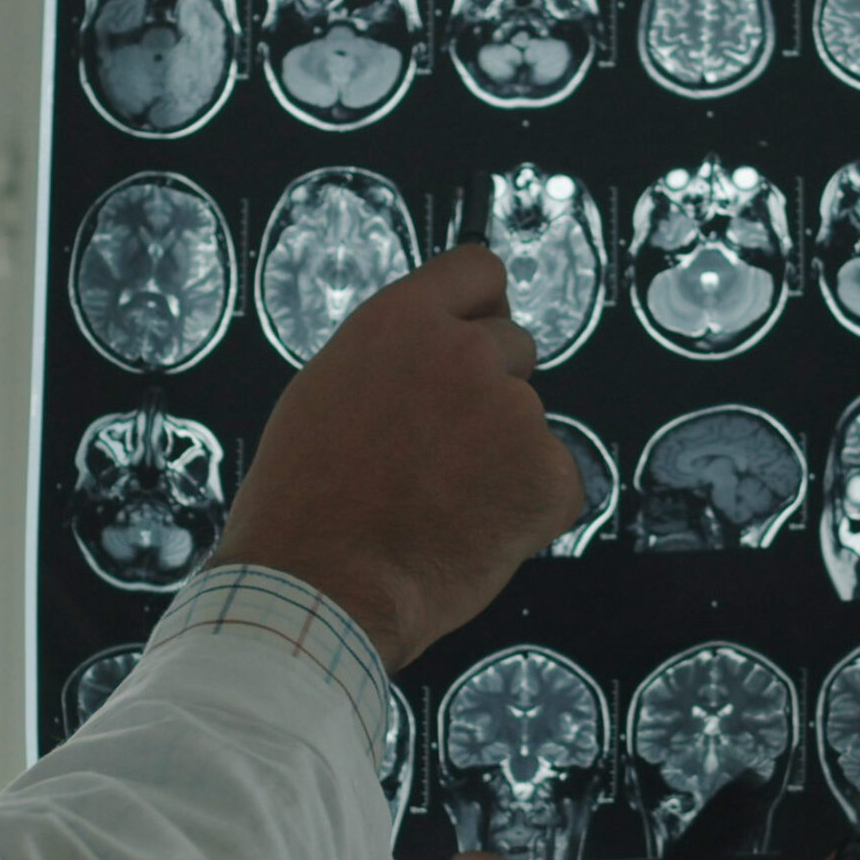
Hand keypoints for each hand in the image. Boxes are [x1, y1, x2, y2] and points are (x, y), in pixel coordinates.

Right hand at [207, 246, 583, 671]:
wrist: (319, 587)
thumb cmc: (304, 503)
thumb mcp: (328, 390)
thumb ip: (395, 356)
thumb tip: (441, 349)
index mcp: (402, 320)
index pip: (479, 271)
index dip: (478, 309)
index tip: (476, 335)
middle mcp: (465, 353)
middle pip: (513, 346)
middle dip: (488, 391)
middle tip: (440, 451)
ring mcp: (513, 412)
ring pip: (528, 420)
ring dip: (502, 455)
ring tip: (439, 504)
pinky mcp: (548, 475)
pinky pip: (555, 480)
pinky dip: (527, 509)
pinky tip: (472, 532)